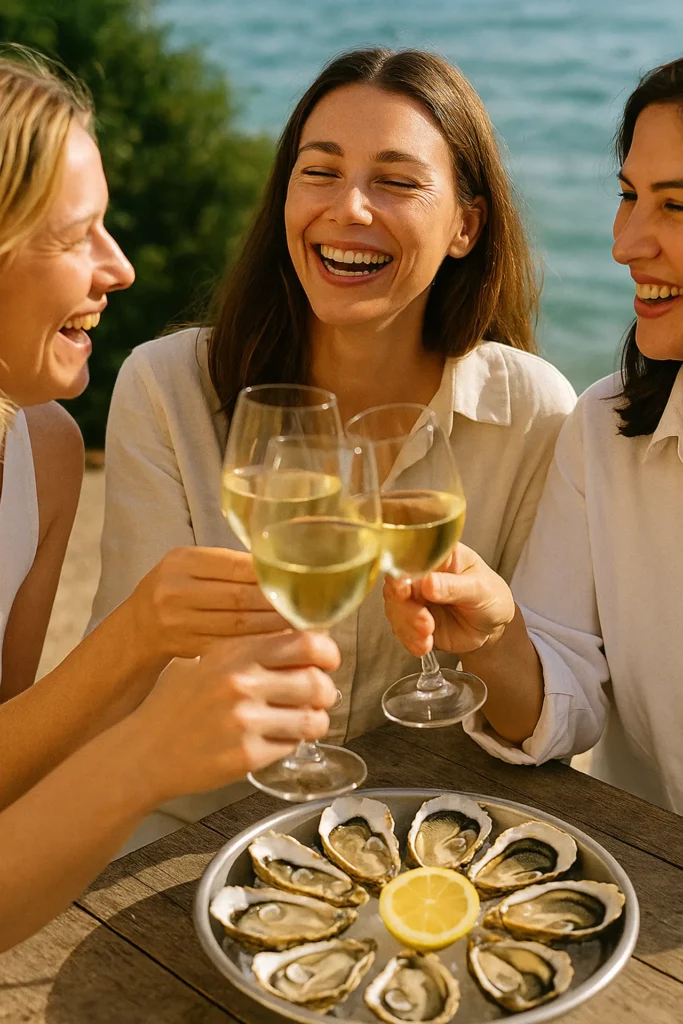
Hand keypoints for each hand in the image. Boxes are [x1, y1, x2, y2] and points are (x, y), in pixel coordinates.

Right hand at [127, 630, 339, 803]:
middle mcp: (242, 683)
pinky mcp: (247, 756)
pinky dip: (291, 743)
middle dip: (325, 690)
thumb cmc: (178, 703)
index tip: (327, 659)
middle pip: (317, 682)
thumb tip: (305, 638)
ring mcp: (245, 722)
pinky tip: (276, 738)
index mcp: (237, 653)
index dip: (327, 651)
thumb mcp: (210, 660)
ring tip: (304, 720)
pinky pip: (292, 746)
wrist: (144, 750)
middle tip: (318, 695)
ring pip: (313, 719)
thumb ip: (252, 648)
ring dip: (316, 721)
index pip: (307, 642)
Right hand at [129, 546, 287, 659]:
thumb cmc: (174, 589)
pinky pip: (232, 645)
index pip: (235, 566)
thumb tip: (280, 568)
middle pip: (240, 597)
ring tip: (300, 625)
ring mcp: (180, 622)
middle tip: (307, 606)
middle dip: (277, 603)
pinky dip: (259, 644)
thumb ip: (227, 565)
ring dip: (273, 626)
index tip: (297, 581)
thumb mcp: (190, 566)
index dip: (269, 575)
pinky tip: (279, 643)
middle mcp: (176, 590)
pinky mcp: (189, 648)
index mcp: (182, 562)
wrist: (137, 628)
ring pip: (239, 624)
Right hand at [383, 544, 514, 657]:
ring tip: (428, 635)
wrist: (494, 625)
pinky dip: (410, 640)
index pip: (410, 557)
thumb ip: (454, 586)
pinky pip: (402, 630)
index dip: (400, 572)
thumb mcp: (480, 588)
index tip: (402, 589)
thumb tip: (428, 583)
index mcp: (436, 556)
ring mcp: (415, 599)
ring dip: (408, 626)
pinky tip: (425, 645)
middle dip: (405, 607)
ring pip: (395, 609)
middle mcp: (420, 575)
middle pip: (396, 586)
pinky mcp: (413, 621)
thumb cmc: (490, 596)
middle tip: (424, 622)